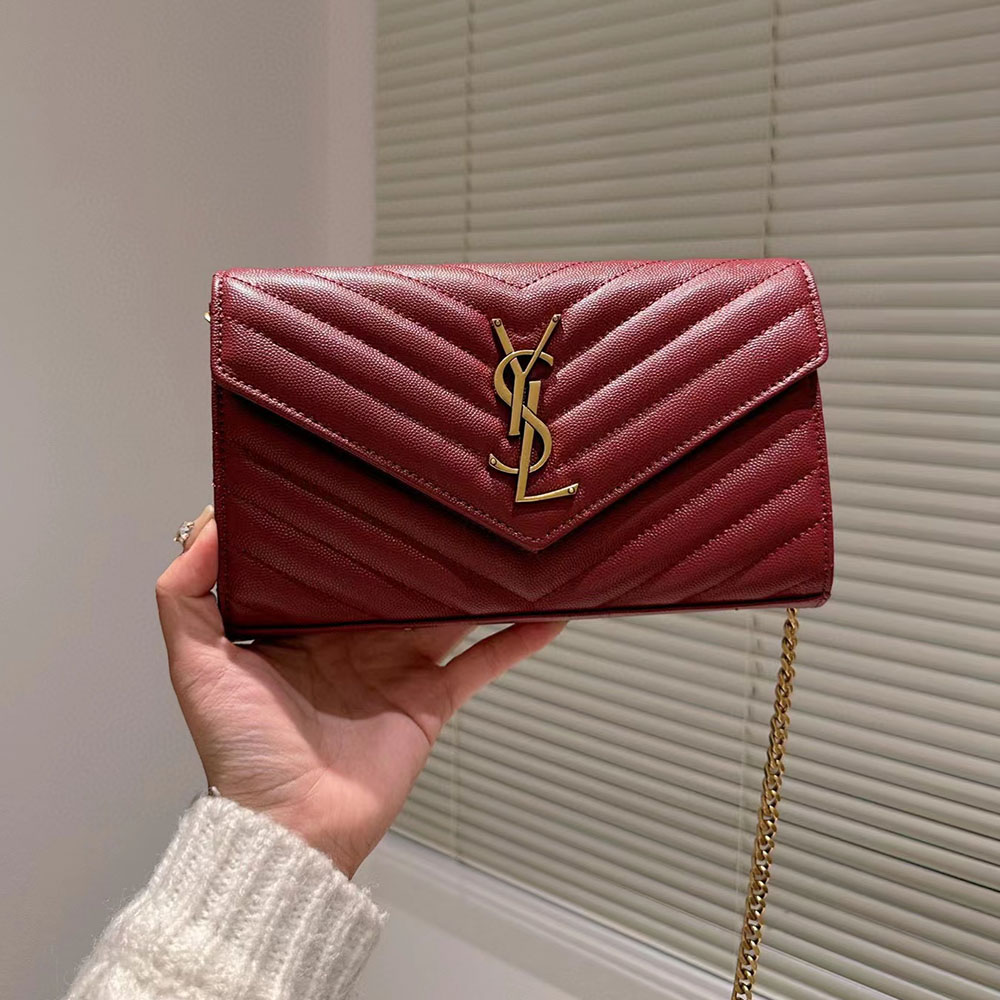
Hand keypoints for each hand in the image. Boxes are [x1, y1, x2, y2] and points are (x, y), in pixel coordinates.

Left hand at [155, 506, 564, 876]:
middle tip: (448, 494)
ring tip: (505, 538)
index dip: (347, 524)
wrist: (291, 826)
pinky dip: (516, 639)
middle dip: (420, 541)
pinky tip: (547, 612)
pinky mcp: (431, 698)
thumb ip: (186, 594)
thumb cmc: (242, 749)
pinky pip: (481, 662)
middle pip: (397, 579)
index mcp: (303, 624)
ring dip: (478, 580)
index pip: (331, 561)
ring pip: (448, 610)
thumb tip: (210, 522)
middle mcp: (354, 639)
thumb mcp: (196, 664)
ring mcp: (398, 667)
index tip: (364, 480)